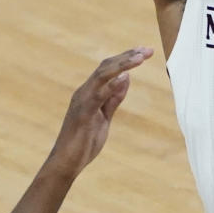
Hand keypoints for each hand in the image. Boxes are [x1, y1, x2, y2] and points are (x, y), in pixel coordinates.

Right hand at [46, 47, 152, 177]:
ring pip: (102, 75)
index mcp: (89, 92)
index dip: (126, 58)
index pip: (108, 69)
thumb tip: (126, 77)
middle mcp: (84, 92)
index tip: (144, 52)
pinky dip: (111, 84)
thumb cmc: (84, 141)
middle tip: (147, 50)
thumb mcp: (105, 117)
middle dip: (127, 56)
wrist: (66, 163)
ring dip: (122, 64)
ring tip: (140, 57)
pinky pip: (97, 94)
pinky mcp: (83, 113)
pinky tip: (125, 76)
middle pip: (106, 66)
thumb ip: (113, 98)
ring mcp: (82, 101)